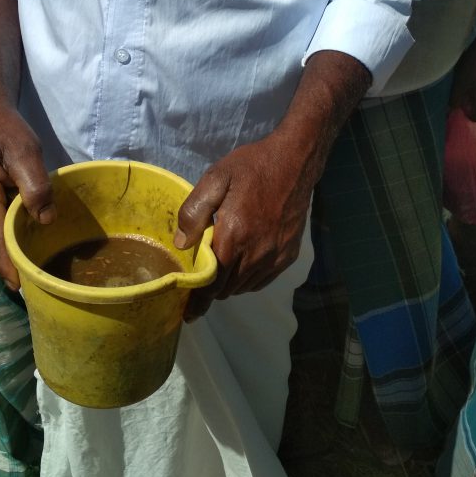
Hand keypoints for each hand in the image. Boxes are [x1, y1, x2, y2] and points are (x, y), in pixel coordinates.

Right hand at [0, 106, 54, 288]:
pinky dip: (1, 236)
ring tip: (29, 263)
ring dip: (4, 249)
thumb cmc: (8, 131)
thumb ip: (36, 186)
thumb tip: (44, 221)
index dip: (7, 263)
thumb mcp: (27, 152)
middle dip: (7, 261)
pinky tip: (20, 238)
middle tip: (34, 278)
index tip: (19, 286)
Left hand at [175, 129, 317, 320]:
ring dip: (230, 284)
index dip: (198, 300)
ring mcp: (275, 256)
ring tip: (220, 272)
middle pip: (227, 289)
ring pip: (245, 286)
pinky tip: (242, 264)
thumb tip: (181, 244)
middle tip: (200, 284)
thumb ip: (195, 211)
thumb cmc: (251, 167)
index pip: (212, 282)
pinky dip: (248, 279)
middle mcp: (256, 253)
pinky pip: (262, 279)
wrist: (295, 162)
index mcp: (234, 236)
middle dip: (212, 291)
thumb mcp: (216, 178)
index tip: (188, 313)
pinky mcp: (288, 255)